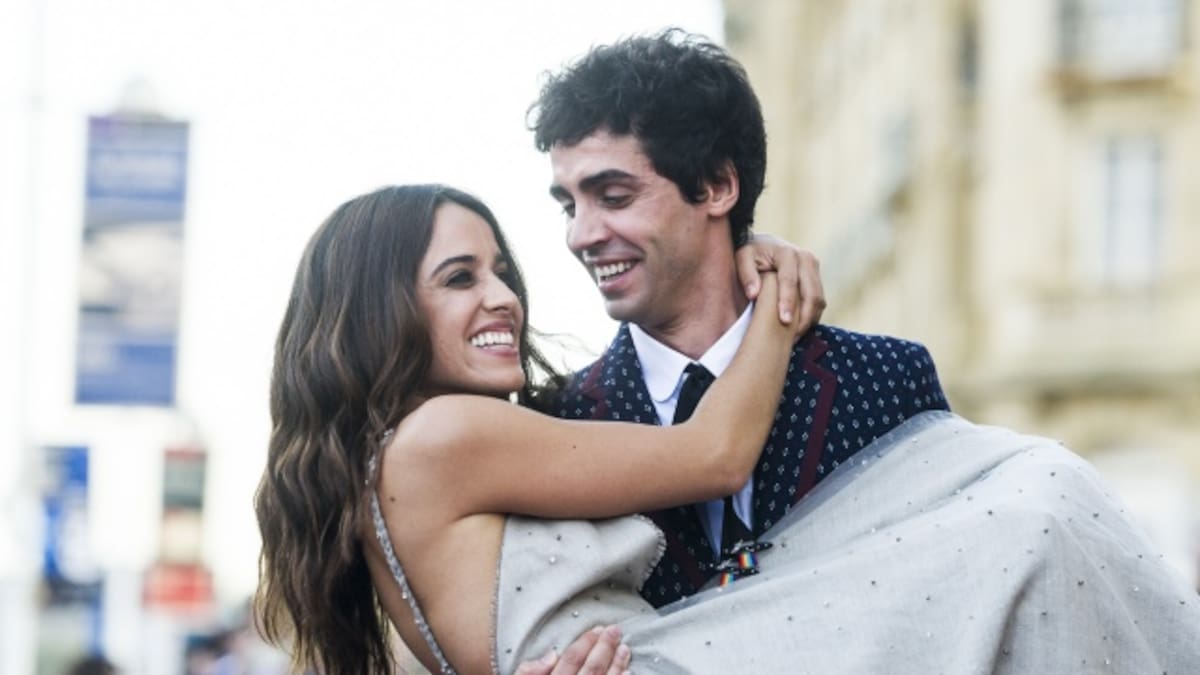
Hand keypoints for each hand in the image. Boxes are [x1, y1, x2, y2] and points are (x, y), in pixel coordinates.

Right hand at [514, 625, 630, 674]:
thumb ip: (528, 671)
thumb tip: (550, 654)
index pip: (570, 661)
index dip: (585, 643)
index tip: (597, 629)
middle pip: (591, 670)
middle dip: (604, 648)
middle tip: (615, 630)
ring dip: (617, 665)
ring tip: (624, 648)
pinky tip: (628, 673)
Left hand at [735, 233, 825, 332]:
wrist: (765, 245)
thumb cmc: (750, 254)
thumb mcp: (742, 258)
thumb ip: (746, 274)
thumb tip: (753, 294)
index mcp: (787, 253)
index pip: (790, 280)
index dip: (788, 302)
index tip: (784, 321)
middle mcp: (806, 258)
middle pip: (811, 292)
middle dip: (804, 316)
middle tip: (793, 337)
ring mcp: (814, 268)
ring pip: (819, 298)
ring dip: (810, 319)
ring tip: (795, 337)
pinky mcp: (817, 277)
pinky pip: (820, 301)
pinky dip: (812, 316)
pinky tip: (799, 329)